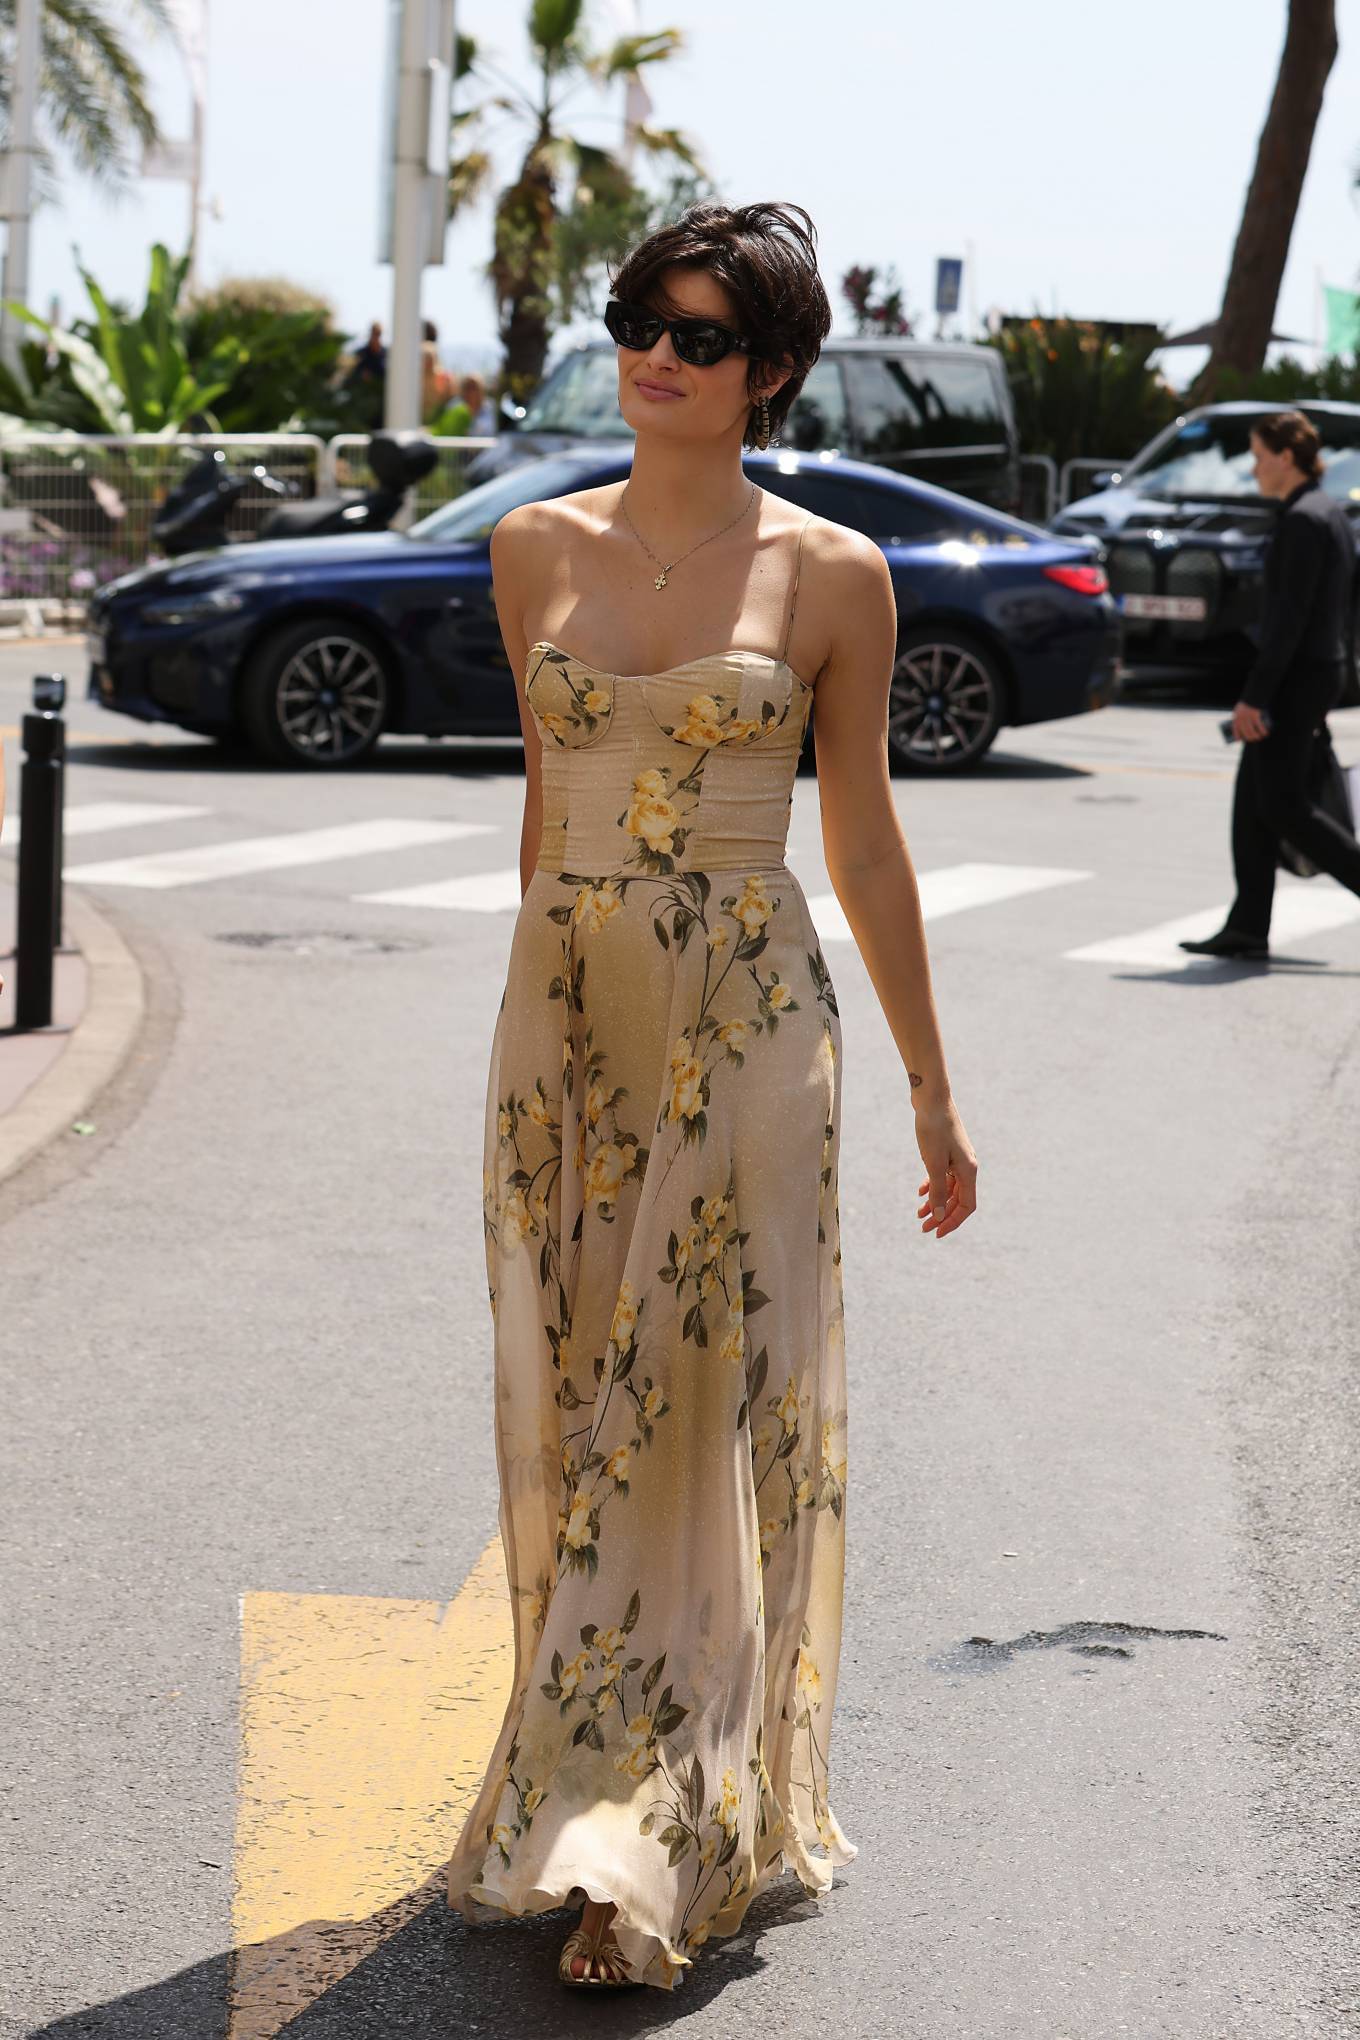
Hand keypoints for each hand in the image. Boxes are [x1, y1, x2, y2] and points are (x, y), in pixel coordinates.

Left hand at [914, 1098, 977, 1239]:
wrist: (931, 1098)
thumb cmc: (933, 1129)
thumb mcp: (933, 1163)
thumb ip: (938, 1191)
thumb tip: (938, 1216)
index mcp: (969, 1171)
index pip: (966, 1206)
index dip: (952, 1222)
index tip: (936, 1233)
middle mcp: (967, 1167)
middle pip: (958, 1200)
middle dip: (941, 1215)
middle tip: (923, 1227)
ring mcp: (958, 1159)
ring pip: (949, 1188)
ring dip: (936, 1202)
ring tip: (918, 1213)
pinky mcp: (947, 1151)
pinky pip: (944, 1176)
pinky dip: (933, 1186)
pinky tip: (921, 1192)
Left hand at [1232, 701, 1269, 742]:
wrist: (1252, 697)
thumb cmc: (1246, 704)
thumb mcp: (1239, 710)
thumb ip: (1240, 717)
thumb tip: (1242, 726)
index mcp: (1236, 718)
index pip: (1235, 730)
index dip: (1236, 736)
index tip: (1239, 740)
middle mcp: (1241, 719)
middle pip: (1245, 732)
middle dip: (1250, 738)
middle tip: (1254, 739)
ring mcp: (1248, 718)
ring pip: (1252, 731)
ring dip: (1257, 736)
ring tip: (1259, 737)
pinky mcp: (1255, 716)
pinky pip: (1259, 726)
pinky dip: (1263, 731)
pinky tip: (1265, 733)